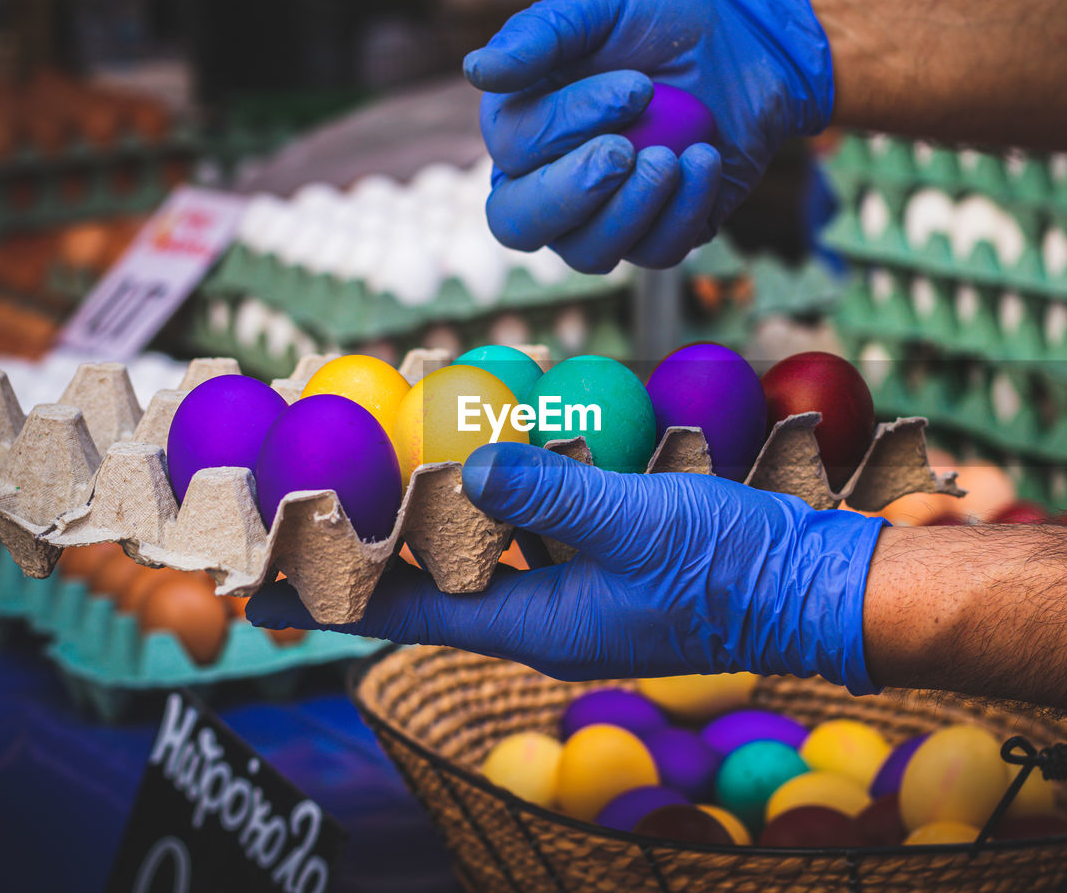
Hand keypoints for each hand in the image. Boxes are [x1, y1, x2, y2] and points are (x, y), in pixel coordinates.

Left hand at [246, 443, 886, 692]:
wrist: (812, 583)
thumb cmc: (730, 567)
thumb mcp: (637, 524)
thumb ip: (549, 493)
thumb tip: (469, 461)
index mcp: (532, 624)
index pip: (401, 613)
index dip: (327, 593)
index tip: (255, 577)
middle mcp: (539, 610)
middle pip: (426, 577)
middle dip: (366, 537)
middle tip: (305, 490)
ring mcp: (572, 582)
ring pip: (475, 544)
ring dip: (429, 506)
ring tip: (378, 457)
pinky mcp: (603, 553)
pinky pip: (529, 521)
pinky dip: (498, 487)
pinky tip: (487, 442)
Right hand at [466, 0, 832, 273]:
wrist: (747, 44)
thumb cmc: (664, 21)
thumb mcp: (603, 5)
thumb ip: (540, 33)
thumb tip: (477, 70)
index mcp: (519, 126)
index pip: (513, 152)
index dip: (567, 127)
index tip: (637, 87)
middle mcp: (547, 182)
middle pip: (518, 225)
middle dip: (574, 191)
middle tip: (627, 151)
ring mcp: (602, 217)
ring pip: (588, 255)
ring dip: (634, 208)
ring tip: (675, 157)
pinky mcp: (656, 236)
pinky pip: (656, 253)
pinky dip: (684, 211)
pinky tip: (705, 161)